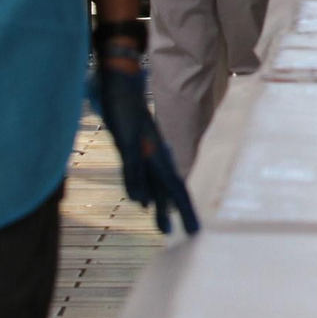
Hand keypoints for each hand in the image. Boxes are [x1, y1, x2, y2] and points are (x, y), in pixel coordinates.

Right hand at [88, 58, 199, 235]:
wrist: (123, 84)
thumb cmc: (130, 116)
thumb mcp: (136, 150)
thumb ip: (142, 176)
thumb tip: (146, 203)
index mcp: (160, 156)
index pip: (177, 185)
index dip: (184, 206)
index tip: (191, 228)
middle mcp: (156, 153)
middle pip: (174, 185)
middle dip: (183, 210)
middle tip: (193, 233)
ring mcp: (143, 146)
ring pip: (157, 179)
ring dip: (162, 205)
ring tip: (167, 228)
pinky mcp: (128, 139)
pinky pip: (133, 166)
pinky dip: (137, 184)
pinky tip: (140, 202)